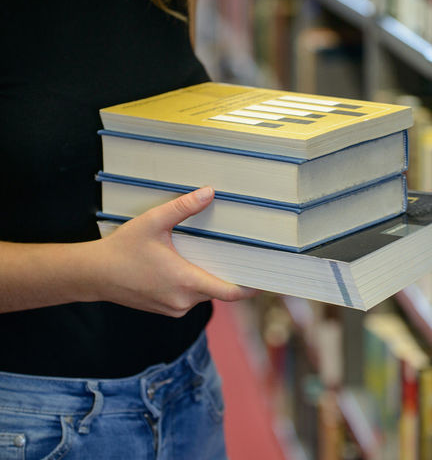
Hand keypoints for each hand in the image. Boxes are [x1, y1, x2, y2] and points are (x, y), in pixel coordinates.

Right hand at [94, 186, 255, 316]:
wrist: (93, 275)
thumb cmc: (122, 249)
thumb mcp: (152, 222)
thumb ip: (183, 207)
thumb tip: (209, 192)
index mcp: (186, 282)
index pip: (230, 292)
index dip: (251, 288)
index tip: (266, 280)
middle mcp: (183, 301)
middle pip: (218, 289)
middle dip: (227, 274)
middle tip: (239, 255)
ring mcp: (174, 308)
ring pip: (203, 294)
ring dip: (207, 277)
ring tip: (207, 256)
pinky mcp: (165, 310)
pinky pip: (188, 298)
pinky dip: (192, 284)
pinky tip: (186, 266)